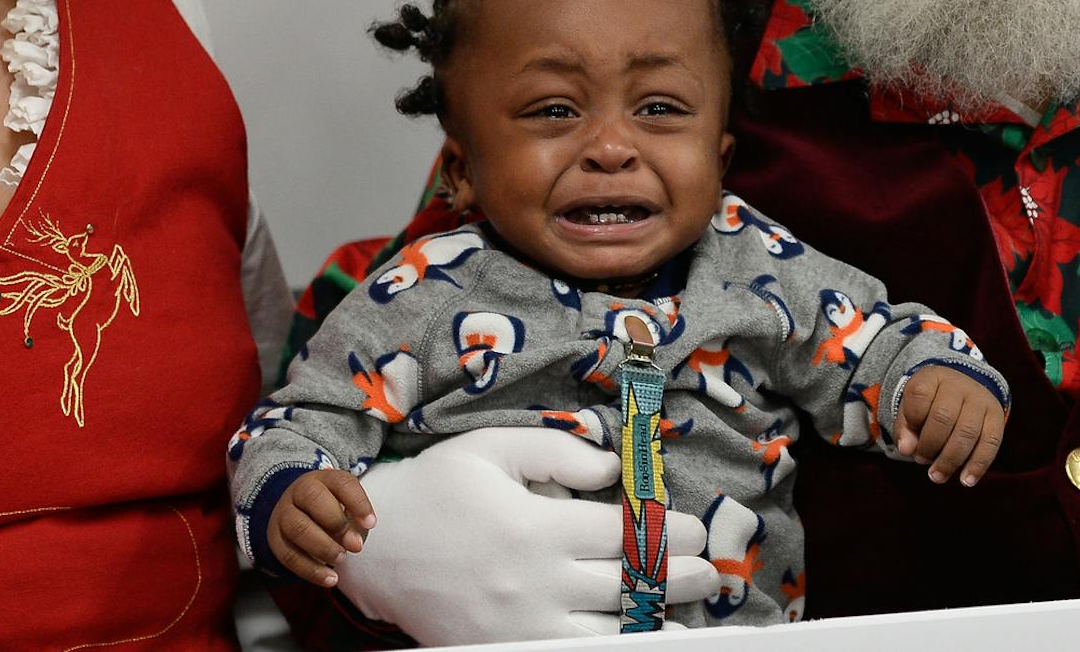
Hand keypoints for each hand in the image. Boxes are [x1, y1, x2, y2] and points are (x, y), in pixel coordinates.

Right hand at [268, 468, 376, 587]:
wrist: (299, 513)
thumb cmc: (332, 511)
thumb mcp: (347, 508)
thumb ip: (355, 522)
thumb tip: (354, 543)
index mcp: (324, 479)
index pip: (342, 483)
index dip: (358, 503)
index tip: (371, 524)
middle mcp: (299, 491)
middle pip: (313, 499)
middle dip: (337, 524)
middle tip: (355, 546)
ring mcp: (283, 514)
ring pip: (298, 528)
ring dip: (323, 548)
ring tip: (341, 560)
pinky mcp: (275, 538)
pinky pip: (288, 555)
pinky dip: (311, 570)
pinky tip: (329, 579)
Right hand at [335, 427, 716, 641]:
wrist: (372, 550)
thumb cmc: (434, 489)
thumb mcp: (490, 448)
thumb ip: (556, 450)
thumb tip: (612, 467)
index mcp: (536, 527)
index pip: (624, 534)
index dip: (669, 532)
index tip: (694, 530)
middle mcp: (536, 583)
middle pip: (628, 585)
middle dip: (677, 577)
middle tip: (707, 572)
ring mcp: (522, 626)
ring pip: (609, 634)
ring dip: (655, 624)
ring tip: (686, 617)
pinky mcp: (506, 650)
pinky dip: (611, 649)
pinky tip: (636, 641)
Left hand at [894, 366, 1006, 485]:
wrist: (962, 388)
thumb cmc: (931, 404)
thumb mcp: (912, 408)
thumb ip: (905, 428)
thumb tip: (906, 449)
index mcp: (933, 377)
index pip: (919, 396)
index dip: (911, 421)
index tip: (908, 439)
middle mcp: (959, 385)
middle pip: (943, 417)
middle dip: (930, 445)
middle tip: (921, 460)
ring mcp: (980, 399)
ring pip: (967, 433)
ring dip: (950, 460)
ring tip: (937, 476)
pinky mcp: (997, 416)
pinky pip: (990, 442)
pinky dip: (978, 465)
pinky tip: (966, 480)